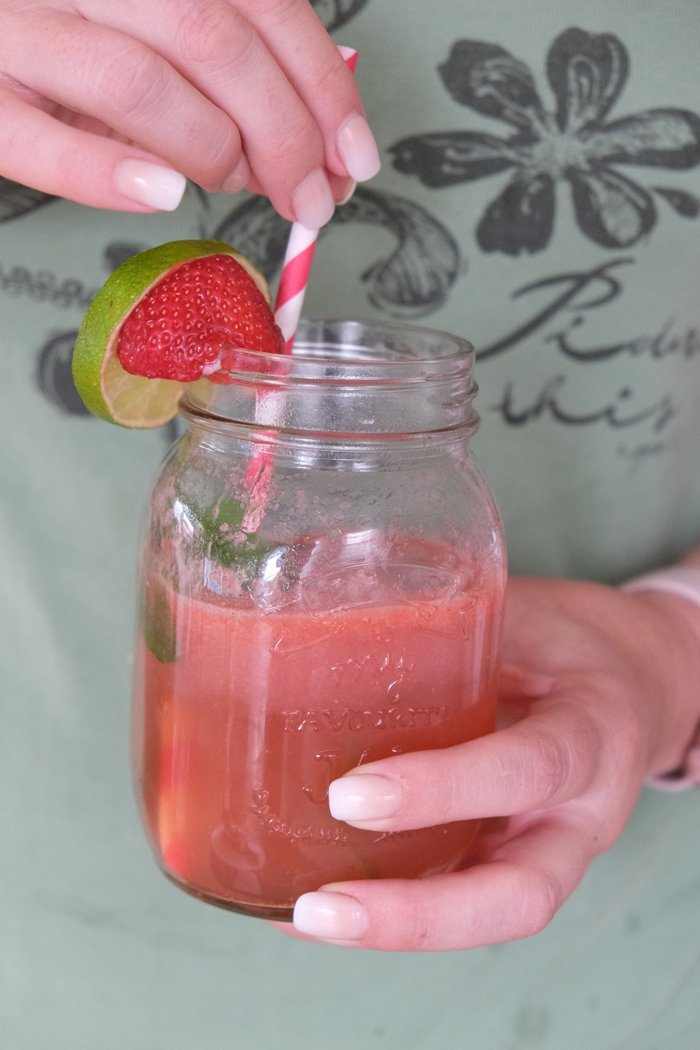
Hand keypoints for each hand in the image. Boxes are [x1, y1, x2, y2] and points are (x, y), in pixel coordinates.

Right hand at [0, 0, 378, 218]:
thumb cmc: (63, 44)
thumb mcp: (152, 37)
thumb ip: (224, 76)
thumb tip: (312, 148)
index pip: (261, 2)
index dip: (323, 86)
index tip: (355, 155)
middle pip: (212, 40)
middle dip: (284, 135)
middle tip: (310, 198)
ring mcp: (20, 31)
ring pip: (138, 83)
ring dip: (211, 151)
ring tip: (228, 184)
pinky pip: (41, 143)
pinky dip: (109, 174)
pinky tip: (161, 193)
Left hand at [289, 576, 699, 949]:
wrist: (634, 682)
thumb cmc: (571, 645)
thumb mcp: (529, 616)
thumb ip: (451, 623)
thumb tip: (329, 615)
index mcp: (593, 735)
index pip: (528, 770)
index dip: (444, 789)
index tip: (352, 796)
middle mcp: (580, 814)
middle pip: (517, 897)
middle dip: (414, 915)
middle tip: (320, 907)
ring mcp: (548, 849)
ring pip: (484, 915)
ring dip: (390, 929)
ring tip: (300, 917)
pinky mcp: (513, 858)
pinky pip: (458, 895)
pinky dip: (386, 907)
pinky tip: (309, 907)